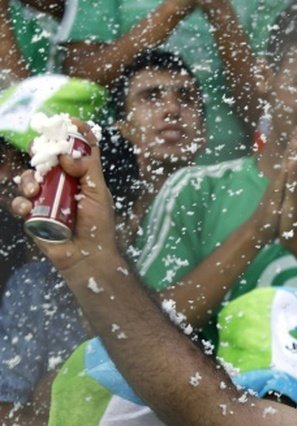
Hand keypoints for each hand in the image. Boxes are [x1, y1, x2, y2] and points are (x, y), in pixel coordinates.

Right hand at [10, 120, 119, 274]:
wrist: (88, 255)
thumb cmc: (99, 225)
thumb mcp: (98, 192)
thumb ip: (88, 169)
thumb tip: (66, 152)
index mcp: (79, 176)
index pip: (73, 149)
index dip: (70, 134)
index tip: (67, 121)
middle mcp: (60, 183)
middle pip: (45, 158)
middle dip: (39, 151)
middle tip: (38, 151)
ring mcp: (45, 198)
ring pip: (28, 177)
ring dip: (27, 180)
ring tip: (34, 189)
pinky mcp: (33, 215)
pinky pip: (19, 203)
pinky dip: (21, 204)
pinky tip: (27, 209)